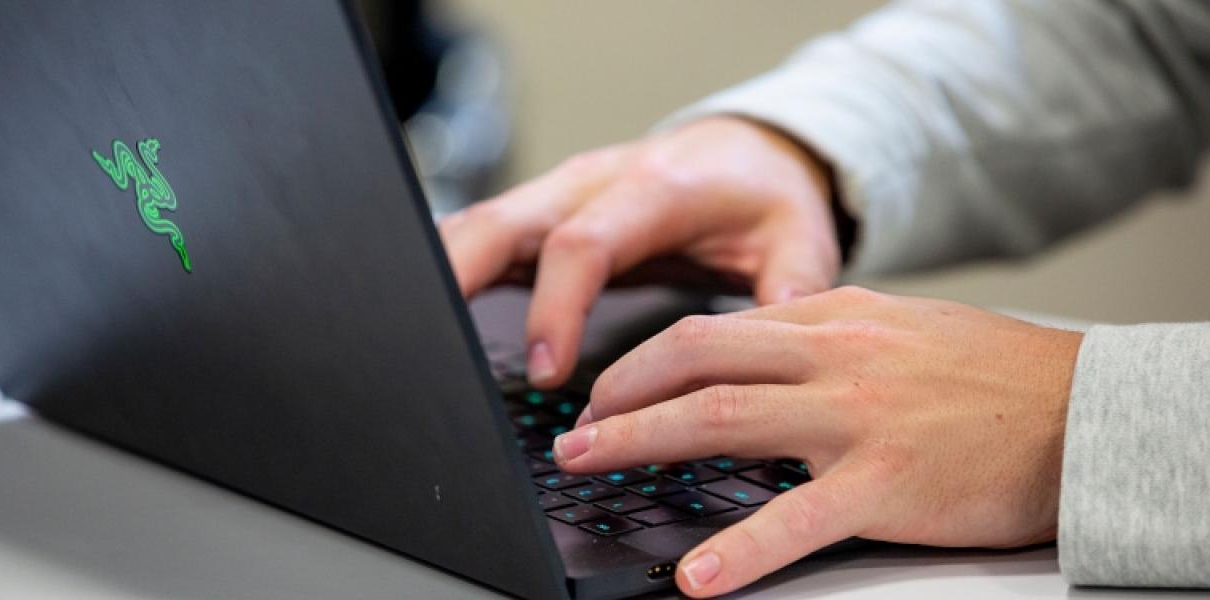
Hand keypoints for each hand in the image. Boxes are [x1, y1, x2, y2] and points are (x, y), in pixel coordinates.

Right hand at [439, 117, 839, 387]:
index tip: (545, 368)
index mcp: (654, 189)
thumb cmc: (765, 198)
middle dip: (460, 276)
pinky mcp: (548, 214)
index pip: (584, 243)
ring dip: (442, 270)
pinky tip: (432, 311)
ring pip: (481, 221)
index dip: (557, 304)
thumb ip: (791, 286)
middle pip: (505, 220)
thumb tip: (777, 344)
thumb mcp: (798, 237)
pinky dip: (454, 269)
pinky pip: (488, 236)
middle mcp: (595, 183)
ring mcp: (563, 194)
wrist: (749, 153)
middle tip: (433, 344)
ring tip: (411, 330)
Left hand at [552, 286, 1082, 596]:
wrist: (1083, 410)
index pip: (712, 331)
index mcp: (833, 318)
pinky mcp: (886, 483)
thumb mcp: (900, 327)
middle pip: (697, 364)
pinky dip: (740, 550)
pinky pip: (796, 519)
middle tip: (574, 432)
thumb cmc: (994, 375)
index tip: (606, 389)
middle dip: (620, 396)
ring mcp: (857, 417)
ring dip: (641, 443)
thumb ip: (827, 332)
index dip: (644, 360)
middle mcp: (834, 356)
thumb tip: (761, 346)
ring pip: (722, 420)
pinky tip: (698, 576)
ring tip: (592, 466)